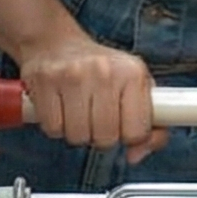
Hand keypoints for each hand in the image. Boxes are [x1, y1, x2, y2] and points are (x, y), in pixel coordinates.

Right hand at [17, 28, 164, 163]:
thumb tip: (136, 155)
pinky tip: (60, 107)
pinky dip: (55, 125)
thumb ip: (151, 125)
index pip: (136, 133)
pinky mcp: (45, 80)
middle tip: (95, 115)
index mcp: (133, 73)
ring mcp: (73, 74)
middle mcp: (104, 71)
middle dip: (100, 135)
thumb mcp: (135, 88)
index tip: (120, 122)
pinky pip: (53, 129)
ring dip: (76, 132)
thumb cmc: (100, 69)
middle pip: (105, 138)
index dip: (127, 135)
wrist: (56, 42)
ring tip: (77, 110)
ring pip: (78, 137)